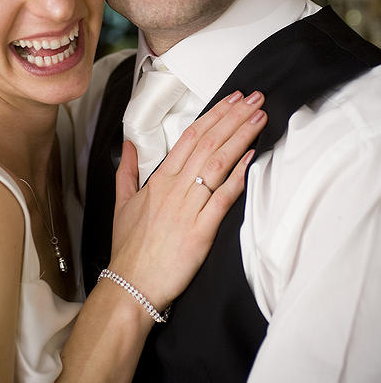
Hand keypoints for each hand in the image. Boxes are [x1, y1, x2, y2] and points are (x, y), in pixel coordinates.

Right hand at [110, 90, 265, 311]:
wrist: (130, 285)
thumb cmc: (129, 248)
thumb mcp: (122, 204)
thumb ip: (126, 171)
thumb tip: (127, 145)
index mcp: (159, 180)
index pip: (190, 137)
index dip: (214, 115)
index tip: (233, 99)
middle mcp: (174, 188)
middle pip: (208, 142)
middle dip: (233, 117)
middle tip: (255, 97)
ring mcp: (188, 207)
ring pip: (217, 163)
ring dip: (240, 137)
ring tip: (259, 117)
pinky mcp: (200, 230)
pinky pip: (222, 198)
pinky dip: (238, 176)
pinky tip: (251, 158)